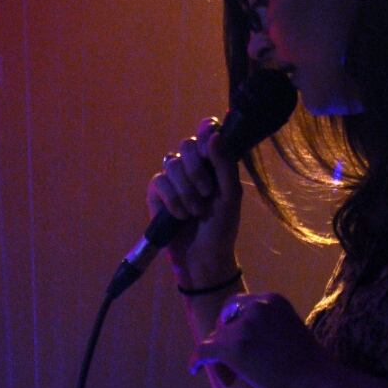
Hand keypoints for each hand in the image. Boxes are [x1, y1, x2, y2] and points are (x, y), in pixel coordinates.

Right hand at [146, 117, 242, 278]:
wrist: (203, 257)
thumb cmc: (222, 227)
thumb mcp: (231, 196)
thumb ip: (225, 164)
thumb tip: (214, 135)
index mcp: (214, 161)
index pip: (207, 130)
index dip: (206, 132)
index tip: (209, 149)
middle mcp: (193, 165)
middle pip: (187, 145)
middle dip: (197, 170)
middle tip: (207, 193)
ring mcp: (174, 178)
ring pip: (172, 163)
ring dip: (186, 190)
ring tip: (196, 211)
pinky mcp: (157, 193)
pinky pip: (159, 182)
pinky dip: (172, 200)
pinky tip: (180, 215)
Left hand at [190, 293, 328, 387]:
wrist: (321, 383)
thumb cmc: (314, 367)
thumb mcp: (291, 332)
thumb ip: (270, 328)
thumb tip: (251, 342)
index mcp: (273, 299)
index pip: (240, 306)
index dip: (236, 325)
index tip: (242, 345)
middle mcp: (257, 305)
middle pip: (226, 318)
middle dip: (225, 337)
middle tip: (234, 363)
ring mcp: (244, 326)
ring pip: (217, 338)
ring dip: (222, 357)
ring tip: (232, 378)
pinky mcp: (234, 348)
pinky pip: (205, 350)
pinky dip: (198, 360)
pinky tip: (195, 369)